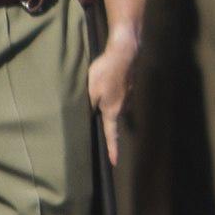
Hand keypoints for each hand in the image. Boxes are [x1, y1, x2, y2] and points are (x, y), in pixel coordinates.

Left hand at [87, 32, 139, 165]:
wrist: (125, 52)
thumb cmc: (105, 72)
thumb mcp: (90, 90)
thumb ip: (87, 106)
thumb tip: (86, 118)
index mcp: (113, 110)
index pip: (112, 134)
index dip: (112, 149)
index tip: (115, 162)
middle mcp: (123, 106)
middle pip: (114, 119)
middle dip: (108, 122)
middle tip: (101, 120)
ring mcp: (128, 95)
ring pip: (118, 106)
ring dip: (111, 105)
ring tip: (102, 96)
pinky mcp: (129, 85)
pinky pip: (120, 95)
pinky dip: (115, 94)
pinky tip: (110, 85)